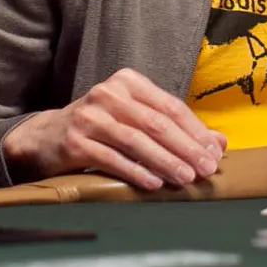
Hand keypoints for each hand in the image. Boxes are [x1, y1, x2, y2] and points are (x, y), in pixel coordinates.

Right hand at [1, 69, 226, 190]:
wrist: (47, 137)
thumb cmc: (101, 128)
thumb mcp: (136, 120)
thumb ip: (175, 128)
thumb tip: (218, 143)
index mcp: (128, 82)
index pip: (170, 106)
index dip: (195, 131)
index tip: (214, 154)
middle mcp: (108, 94)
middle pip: (156, 123)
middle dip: (186, 148)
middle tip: (206, 170)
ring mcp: (89, 116)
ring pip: (136, 140)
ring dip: (165, 161)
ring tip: (186, 178)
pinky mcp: (75, 141)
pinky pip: (111, 158)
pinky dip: (135, 171)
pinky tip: (154, 183)